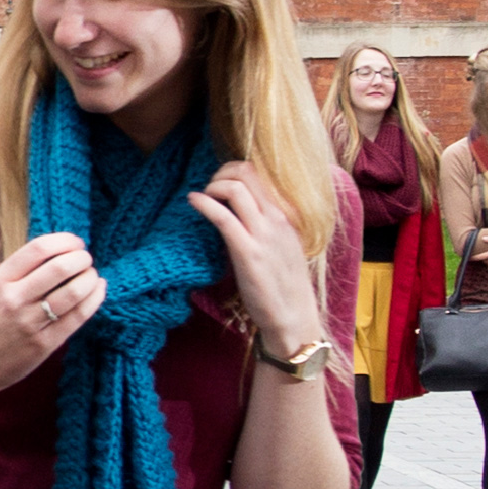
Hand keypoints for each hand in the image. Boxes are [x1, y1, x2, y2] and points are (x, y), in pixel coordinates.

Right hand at [0, 232, 105, 399]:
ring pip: (72, 293)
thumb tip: (62, 251)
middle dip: (81, 259)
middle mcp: (13, 299)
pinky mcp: (43, 345)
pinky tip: (98, 291)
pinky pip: (76, 318)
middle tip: (86, 260)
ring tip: (93, 276)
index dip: (64, 241)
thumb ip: (22, 271)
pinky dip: (93, 300)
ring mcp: (29, 323)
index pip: (38, 249)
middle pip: (59, 268)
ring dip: (90, 279)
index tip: (76, 243)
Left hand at [189, 162, 319, 355]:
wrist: (294, 316)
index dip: (233, 171)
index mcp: (285, 215)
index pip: (259, 174)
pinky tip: (193, 201)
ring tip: (202, 197)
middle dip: (220, 172)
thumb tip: (237, 215)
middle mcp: (276, 218)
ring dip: (212, 186)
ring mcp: (264, 234)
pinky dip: (204, 204)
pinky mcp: (249, 252)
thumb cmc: (283, 286)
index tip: (219, 185)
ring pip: (236, 188)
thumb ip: (264, 227)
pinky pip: (224, 218)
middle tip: (209, 189)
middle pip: (246, 172)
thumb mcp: (280, 246)